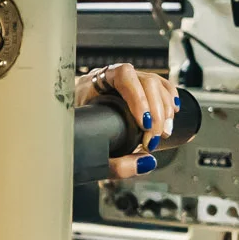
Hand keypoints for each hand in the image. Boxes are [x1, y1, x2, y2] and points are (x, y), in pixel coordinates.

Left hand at [76, 63, 179, 179]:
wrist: (65, 132)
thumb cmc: (74, 137)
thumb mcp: (89, 151)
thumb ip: (114, 163)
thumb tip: (145, 163)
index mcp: (92, 82)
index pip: (122, 76)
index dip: (138, 98)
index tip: (144, 123)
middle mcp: (110, 78)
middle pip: (145, 80)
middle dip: (155, 111)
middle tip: (154, 137)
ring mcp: (126, 82)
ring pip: (155, 82)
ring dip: (164, 108)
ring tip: (163, 132)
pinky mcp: (138, 89)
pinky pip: (160, 85)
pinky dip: (169, 98)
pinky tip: (173, 112)